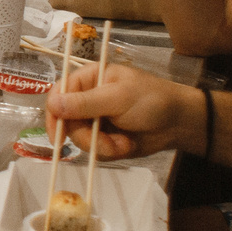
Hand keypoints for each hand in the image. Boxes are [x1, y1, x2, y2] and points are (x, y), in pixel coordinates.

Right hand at [49, 62, 196, 161]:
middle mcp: (87, 99)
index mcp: (89, 79)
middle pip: (66, 122)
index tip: (57, 136)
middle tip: (105, 142)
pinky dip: (110, 151)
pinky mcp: (104, 138)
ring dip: (101, 146)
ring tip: (123, 143)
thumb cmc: (151, 100)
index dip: (54, 114)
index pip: (58, 93)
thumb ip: (85, 103)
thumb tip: (52, 104)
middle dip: (87, 136)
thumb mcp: (118, 98)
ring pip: (80, 139)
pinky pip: (94, 150)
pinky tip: (126, 145)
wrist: (179, 123)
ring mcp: (95, 120)